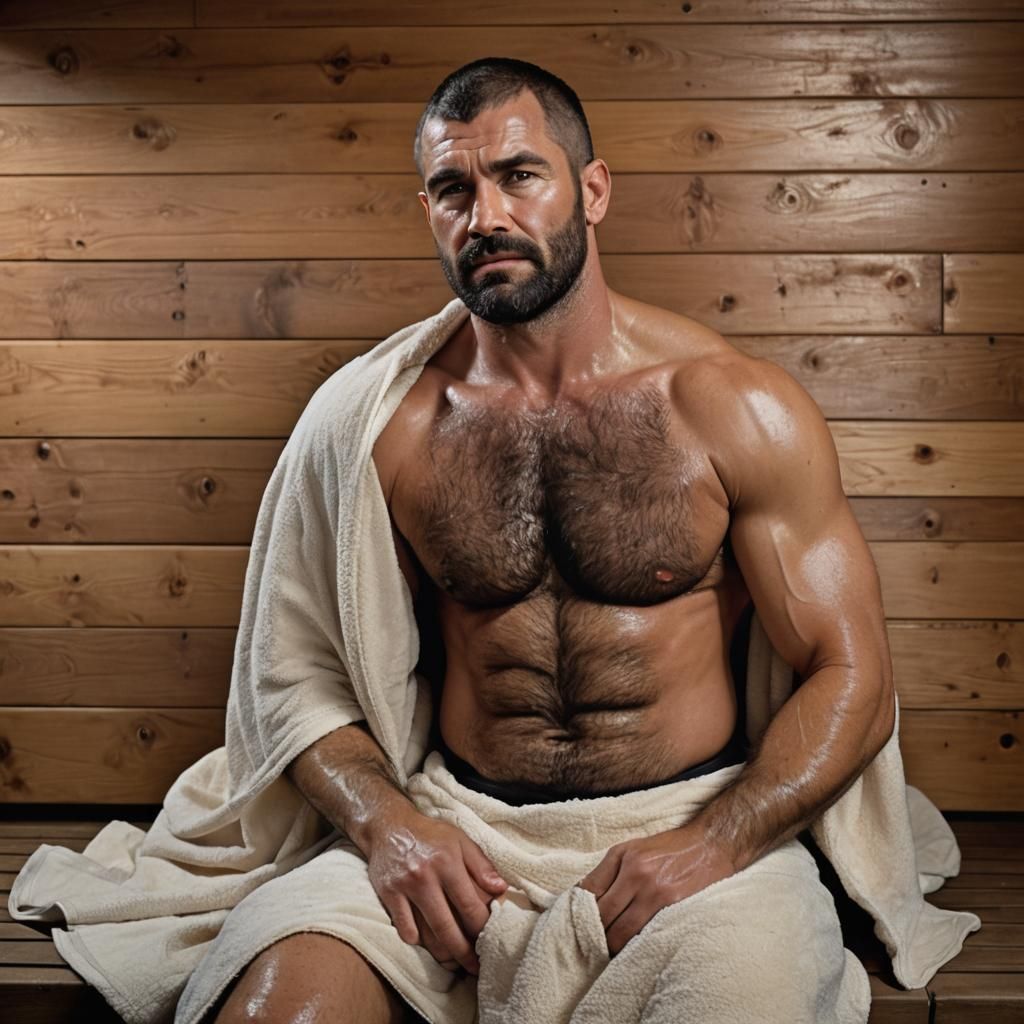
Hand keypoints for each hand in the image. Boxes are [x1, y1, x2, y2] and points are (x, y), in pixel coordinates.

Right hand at [366, 812, 507, 974]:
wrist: (389, 826)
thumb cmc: (430, 834)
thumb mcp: (460, 840)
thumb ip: (482, 865)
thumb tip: (501, 889)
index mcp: (448, 861)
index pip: (470, 905)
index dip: (482, 928)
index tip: (490, 942)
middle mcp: (425, 876)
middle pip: (447, 927)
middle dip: (464, 953)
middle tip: (476, 968)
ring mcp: (405, 887)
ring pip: (426, 934)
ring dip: (443, 954)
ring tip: (456, 964)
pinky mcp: (388, 895)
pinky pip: (404, 929)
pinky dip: (417, 942)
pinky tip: (428, 945)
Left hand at [578, 822, 736, 954]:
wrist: (710, 846)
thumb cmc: (669, 848)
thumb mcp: (632, 848)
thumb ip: (607, 871)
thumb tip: (580, 895)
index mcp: (623, 856)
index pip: (589, 891)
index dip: (578, 911)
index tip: (575, 923)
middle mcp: (637, 873)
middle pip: (602, 915)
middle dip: (593, 932)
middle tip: (590, 943)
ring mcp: (655, 892)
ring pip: (621, 932)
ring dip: (612, 944)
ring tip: (609, 949)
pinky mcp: (673, 908)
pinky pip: (645, 935)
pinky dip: (635, 945)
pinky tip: (631, 948)